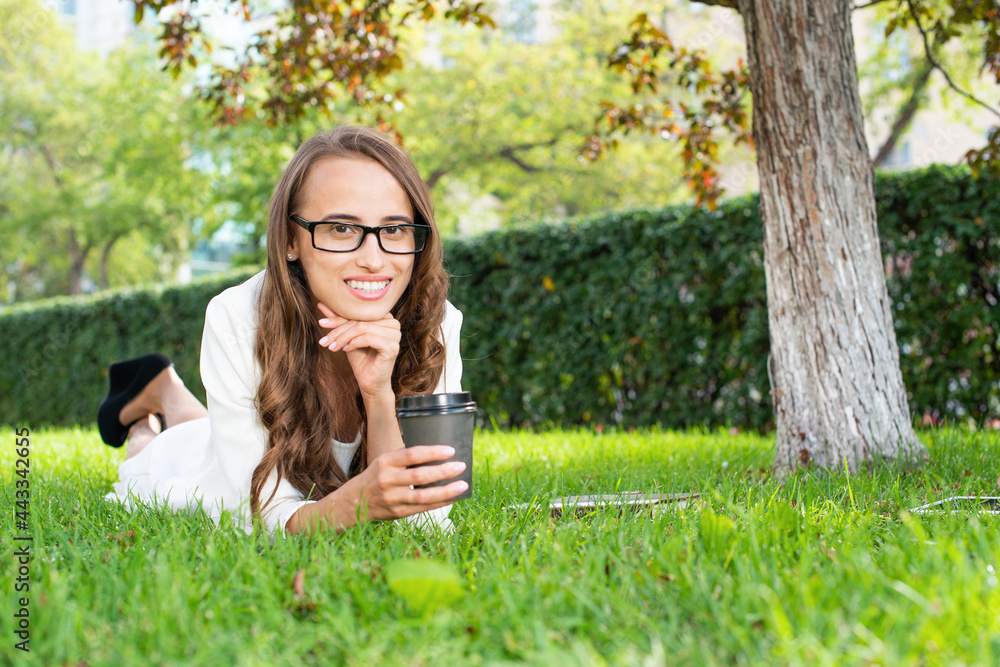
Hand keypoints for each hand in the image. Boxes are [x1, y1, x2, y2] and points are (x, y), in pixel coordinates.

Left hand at [316, 301, 400, 397]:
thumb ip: (338, 320)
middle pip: (360, 319)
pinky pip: (368, 338)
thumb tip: (322, 304)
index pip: (358, 312)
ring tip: (333, 347)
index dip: (338, 318)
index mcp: (385, 317)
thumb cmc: (360, 358)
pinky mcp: (393, 346)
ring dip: (344, 338)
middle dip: (338, 330)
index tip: (321, 323)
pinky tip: (346, 350)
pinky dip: (354, 343)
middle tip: (324, 340)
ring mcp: (395, 335)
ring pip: (362, 327)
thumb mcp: (347, 336)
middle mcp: (393, 323)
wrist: (369, 381)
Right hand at [347, 445, 467, 521]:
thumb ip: (405, 457)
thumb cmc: (377, 476)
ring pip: (423, 496)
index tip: (451, 450)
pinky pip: (423, 508)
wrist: (354, 502)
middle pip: (420, 476)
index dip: (432, 452)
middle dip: (443, 471)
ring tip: (463, 485)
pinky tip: (453, 497)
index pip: (412, 454)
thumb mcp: (385, 461)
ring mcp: (392, 498)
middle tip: (461, 466)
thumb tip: (437, 452)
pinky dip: (440, 503)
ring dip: (446, 491)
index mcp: (385, 461)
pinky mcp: (398, 513)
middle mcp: (387, 480)